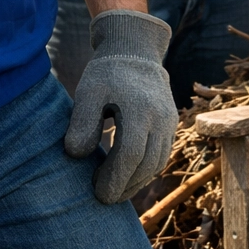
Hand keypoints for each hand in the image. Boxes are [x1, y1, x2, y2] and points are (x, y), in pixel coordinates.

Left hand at [62, 10, 177, 204]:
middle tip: (102, 197)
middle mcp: (161, 118)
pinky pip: (161, 156)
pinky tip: (126, 177)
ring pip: (157, 164)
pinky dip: (145, 172)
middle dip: (125, 186)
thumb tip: (77, 154)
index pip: (131, 154)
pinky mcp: (171, 125)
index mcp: (140, 109)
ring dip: (136, 182)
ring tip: (112, 190)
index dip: (115, 178)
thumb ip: (82, 121)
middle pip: (147, 164)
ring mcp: (169, 122)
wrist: (136, 51)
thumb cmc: (107, 73)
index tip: (97, 192)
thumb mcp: (88, 90)